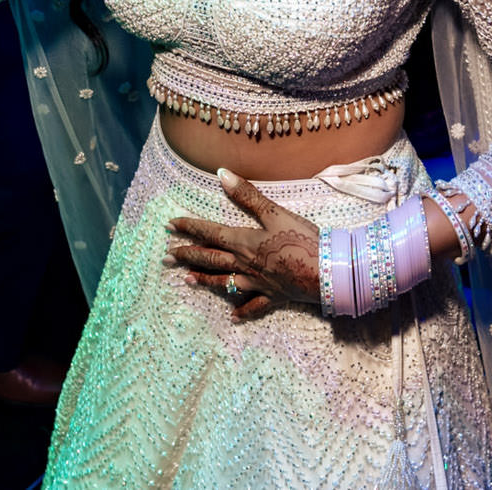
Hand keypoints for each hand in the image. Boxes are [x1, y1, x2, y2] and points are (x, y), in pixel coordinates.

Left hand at [166, 167, 320, 322]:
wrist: (325, 271)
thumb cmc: (301, 239)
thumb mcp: (274, 212)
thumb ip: (247, 195)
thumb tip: (221, 174)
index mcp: (243, 242)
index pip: (209, 232)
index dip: (189, 227)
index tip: (170, 225)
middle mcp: (243, 264)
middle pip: (210, 259)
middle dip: (187, 255)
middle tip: (166, 257)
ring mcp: (256, 283)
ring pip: (223, 283)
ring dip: (204, 280)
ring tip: (186, 280)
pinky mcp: (271, 295)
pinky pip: (252, 305)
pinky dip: (241, 310)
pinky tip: (232, 316)